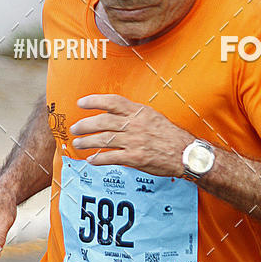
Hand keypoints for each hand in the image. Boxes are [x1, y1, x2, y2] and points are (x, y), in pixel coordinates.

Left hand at [70, 94, 192, 176]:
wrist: (185, 154)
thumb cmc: (171, 136)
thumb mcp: (154, 117)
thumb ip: (135, 115)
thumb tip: (116, 115)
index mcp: (139, 112)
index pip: (112, 102)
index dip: (94, 101)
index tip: (81, 103)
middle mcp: (135, 125)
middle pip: (103, 122)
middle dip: (85, 125)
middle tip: (75, 128)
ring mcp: (134, 142)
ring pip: (104, 139)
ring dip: (87, 142)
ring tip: (77, 144)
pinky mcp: (135, 158)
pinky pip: (111, 157)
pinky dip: (99, 159)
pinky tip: (92, 160)